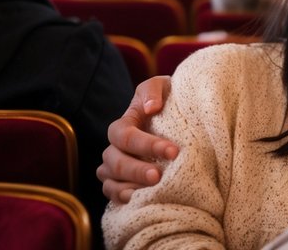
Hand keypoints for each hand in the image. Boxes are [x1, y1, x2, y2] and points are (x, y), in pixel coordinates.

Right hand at [97, 76, 175, 202]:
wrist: (176, 118)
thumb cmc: (167, 100)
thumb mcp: (162, 86)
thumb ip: (153, 91)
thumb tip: (151, 107)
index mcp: (122, 125)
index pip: (125, 136)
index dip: (147, 144)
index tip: (173, 151)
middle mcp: (114, 149)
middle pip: (116, 162)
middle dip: (137, 170)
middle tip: (158, 176)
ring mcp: (114, 169)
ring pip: (111, 181)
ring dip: (130, 187)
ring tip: (151, 191)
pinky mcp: (121, 185)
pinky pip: (113, 196)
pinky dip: (123, 199)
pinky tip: (141, 200)